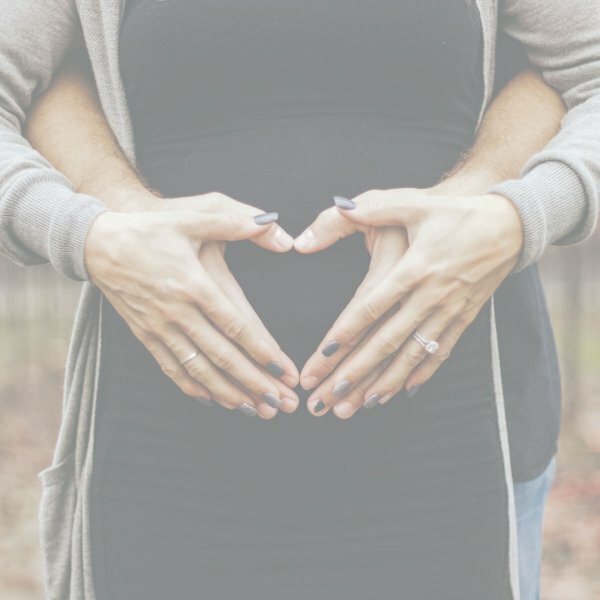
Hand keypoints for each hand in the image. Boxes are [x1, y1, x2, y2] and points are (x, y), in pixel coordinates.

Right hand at [84, 191, 298, 418]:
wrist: (98, 243)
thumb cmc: (150, 229)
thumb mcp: (193, 215)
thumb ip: (237, 221)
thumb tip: (279, 231)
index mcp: (193, 284)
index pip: (236, 326)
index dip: (263, 352)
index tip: (285, 372)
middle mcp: (178, 312)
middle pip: (222, 356)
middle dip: (254, 383)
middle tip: (281, 404)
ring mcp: (160, 328)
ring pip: (199, 370)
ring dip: (229, 394)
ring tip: (256, 411)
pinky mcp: (145, 336)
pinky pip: (172, 369)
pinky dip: (194, 388)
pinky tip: (213, 401)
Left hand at [296, 187, 522, 413]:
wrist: (511, 224)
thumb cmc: (455, 211)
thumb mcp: (411, 202)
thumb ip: (368, 209)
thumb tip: (330, 214)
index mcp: (413, 268)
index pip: (369, 309)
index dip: (342, 336)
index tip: (319, 360)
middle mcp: (430, 296)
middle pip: (384, 342)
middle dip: (353, 373)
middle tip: (326, 400)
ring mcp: (448, 311)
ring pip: (410, 355)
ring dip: (382, 384)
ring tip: (355, 407)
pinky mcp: (464, 318)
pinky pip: (439, 353)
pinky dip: (420, 374)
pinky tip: (402, 392)